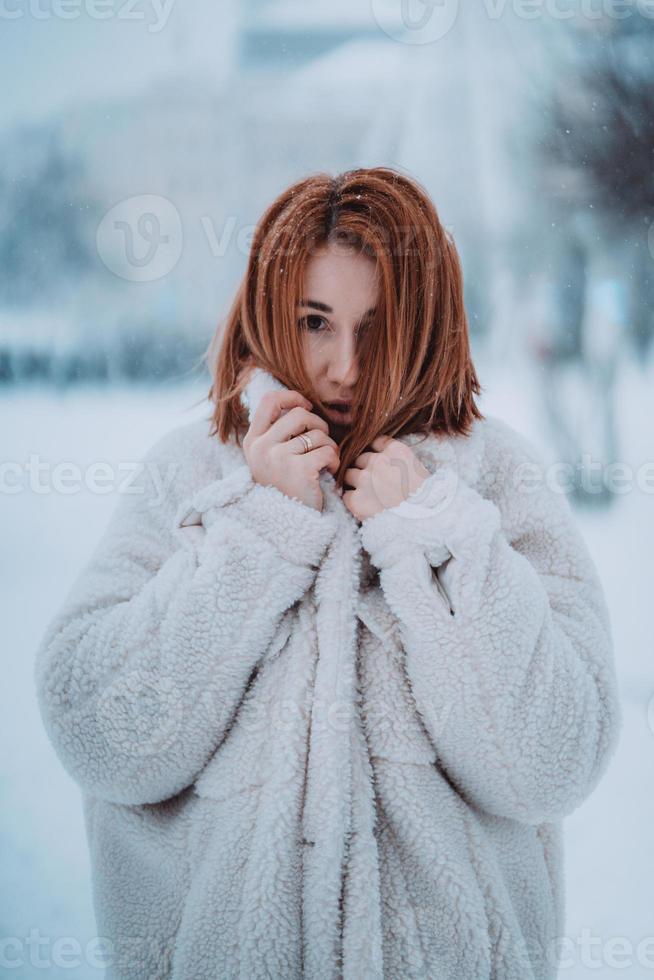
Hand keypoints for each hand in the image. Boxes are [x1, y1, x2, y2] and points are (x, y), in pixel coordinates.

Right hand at [243, 389, 339, 511]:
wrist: (288, 525)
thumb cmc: (286, 488)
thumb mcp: (271, 459)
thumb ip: (277, 434)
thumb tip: (298, 403)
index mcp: (252, 441)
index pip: (269, 401)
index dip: (292, 397)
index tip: (307, 407)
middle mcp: (261, 447)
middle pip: (299, 414)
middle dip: (318, 425)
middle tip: (322, 443)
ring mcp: (277, 458)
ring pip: (316, 434)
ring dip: (329, 446)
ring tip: (326, 462)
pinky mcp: (297, 470)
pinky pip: (326, 451)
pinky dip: (334, 461)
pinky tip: (329, 472)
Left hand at [342, 435, 430, 521]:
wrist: (424, 521)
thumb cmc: (425, 498)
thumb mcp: (417, 468)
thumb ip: (397, 458)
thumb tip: (381, 456)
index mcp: (396, 450)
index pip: (375, 442)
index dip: (376, 453)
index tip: (380, 464)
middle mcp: (378, 461)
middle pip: (360, 458)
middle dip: (365, 469)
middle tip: (374, 484)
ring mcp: (365, 479)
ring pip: (349, 474)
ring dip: (356, 483)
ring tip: (368, 496)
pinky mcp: (356, 499)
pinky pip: (346, 495)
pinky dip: (353, 501)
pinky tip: (365, 507)